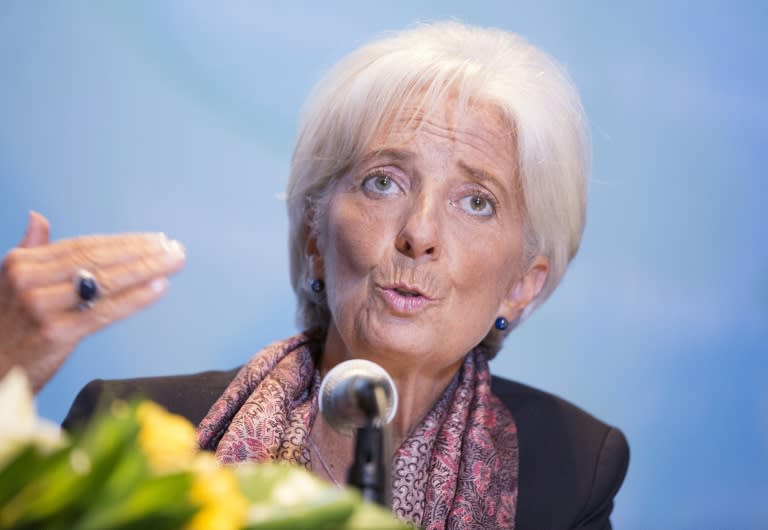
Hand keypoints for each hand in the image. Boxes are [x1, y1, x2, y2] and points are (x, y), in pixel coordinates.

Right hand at [0, 212, 185, 391]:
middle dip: (141, 252)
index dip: (123, 242)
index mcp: (21, 263)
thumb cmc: (5, 328)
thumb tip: (37, 217)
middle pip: (98, 259)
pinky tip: (159, 287)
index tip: (154, 239)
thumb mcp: (8, 282)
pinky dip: (136, 297)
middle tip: (173, 247)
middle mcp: (29, 280)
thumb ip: (29, 249)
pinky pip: (105, 311)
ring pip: (105, 281)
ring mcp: (42, 307)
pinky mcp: (56, 333)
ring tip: (174, 261)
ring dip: (146, 269)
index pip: (84, 246)